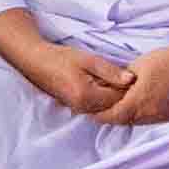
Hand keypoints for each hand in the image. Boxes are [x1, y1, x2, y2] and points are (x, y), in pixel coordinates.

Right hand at [0, 21, 123, 118]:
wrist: (37, 62)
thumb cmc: (61, 58)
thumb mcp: (89, 60)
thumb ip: (111, 71)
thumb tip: (132, 80)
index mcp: (87, 97)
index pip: (118, 98)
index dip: (127, 87)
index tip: (131, 74)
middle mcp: (83, 108)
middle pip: (112, 106)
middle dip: (121, 93)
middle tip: (123, 75)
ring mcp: (79, 110)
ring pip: (105, 107)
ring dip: (112, 95)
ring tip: (112, 78)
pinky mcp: (76, 107)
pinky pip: (97, 106)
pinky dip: (103, 96)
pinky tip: (102, 83)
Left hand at [103, 39, 168, 129]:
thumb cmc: (165, 60)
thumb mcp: (138, 65)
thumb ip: (121, 80)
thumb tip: (107, 86)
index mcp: (139, 100)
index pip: (113, 115)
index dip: (99, 115)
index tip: (89, 111)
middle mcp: (148, 112)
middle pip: (122, 121)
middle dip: (108, 116)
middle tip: (95, 111)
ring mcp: (157, 115)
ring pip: (132, 121)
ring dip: (120, 117)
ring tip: (110, 108)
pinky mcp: (165, 114)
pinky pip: (144, 120)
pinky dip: (133, 116)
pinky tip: (129, 107)